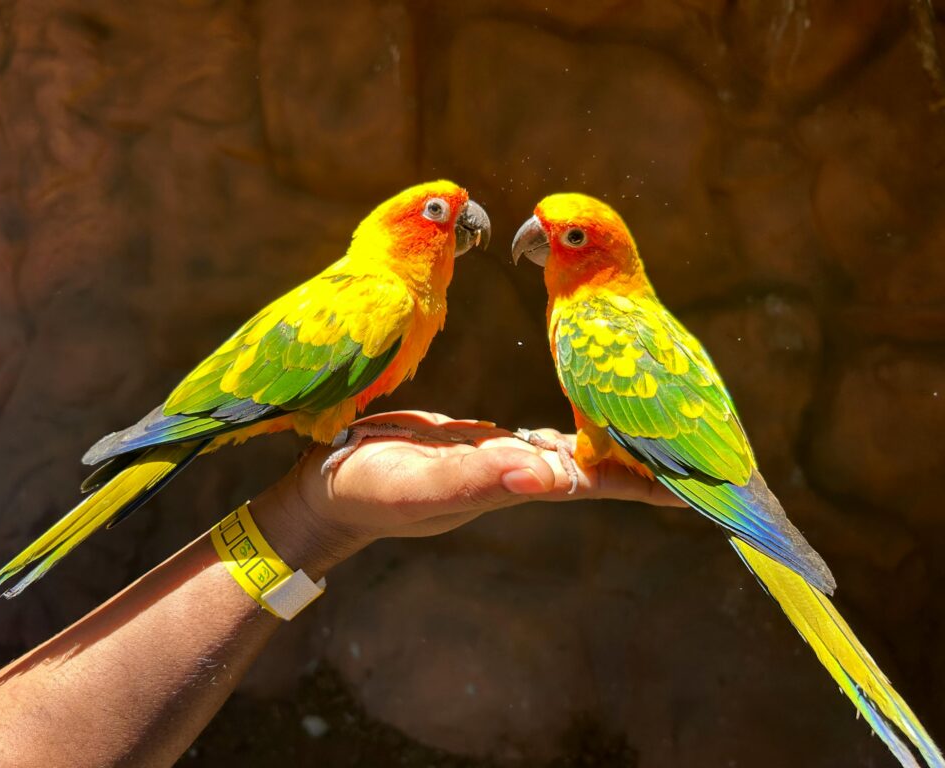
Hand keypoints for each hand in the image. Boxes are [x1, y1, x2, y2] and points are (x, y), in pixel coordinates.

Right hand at [251, 411, 681, 576]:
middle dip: (656, 456)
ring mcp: (507, 461)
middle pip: (606, 465)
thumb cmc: (370, 489)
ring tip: (666, 420)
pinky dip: (574, 417)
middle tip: (714, 444)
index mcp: (522, 484)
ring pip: (580, 447)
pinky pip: (545, 434)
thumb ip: (480, 478)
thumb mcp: (422, 483)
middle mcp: (525, 475)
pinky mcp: (486, 445)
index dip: (658, 477)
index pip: (607, 481)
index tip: (714, 474)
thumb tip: (549, 472)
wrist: (331, 489)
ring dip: (621, 436)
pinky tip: (586, 410)